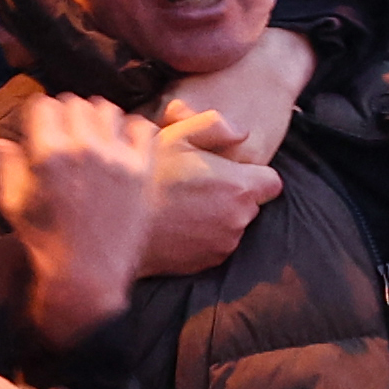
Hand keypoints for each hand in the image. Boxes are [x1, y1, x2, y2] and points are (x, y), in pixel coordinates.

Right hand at [0, 90, 170, 334]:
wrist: (87, 277)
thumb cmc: (45, 242)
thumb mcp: (15, 204)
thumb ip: (5, 165)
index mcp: (47, 155)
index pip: (44, 104)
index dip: (40, 115)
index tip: (43, 128)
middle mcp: (82, 149)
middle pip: (75, 102)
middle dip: (67, 114)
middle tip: (68, 135)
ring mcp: (116, 159)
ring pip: (108, 109)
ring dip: (98, 119)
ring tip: (95, 138)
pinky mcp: (142, 171)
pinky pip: (143, 127)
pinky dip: (133, 130)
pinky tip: (123, 145)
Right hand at [137, 107, 282, 274]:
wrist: (116, 227)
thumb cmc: (146, 177)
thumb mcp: (175, 136)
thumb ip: (214, 126)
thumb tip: (241, 132)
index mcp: (239, 187)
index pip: (272, 182)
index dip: (253, 175)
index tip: (230, 172)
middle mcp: (239, 220)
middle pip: (251, 204)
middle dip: (233, 195)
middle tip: (199, 184)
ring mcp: (224, 245)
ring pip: (233, 225)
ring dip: (218, 215)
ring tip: (184, 205)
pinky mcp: (207, 263)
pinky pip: (216, 244)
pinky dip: (204, 235)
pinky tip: (179, 224)